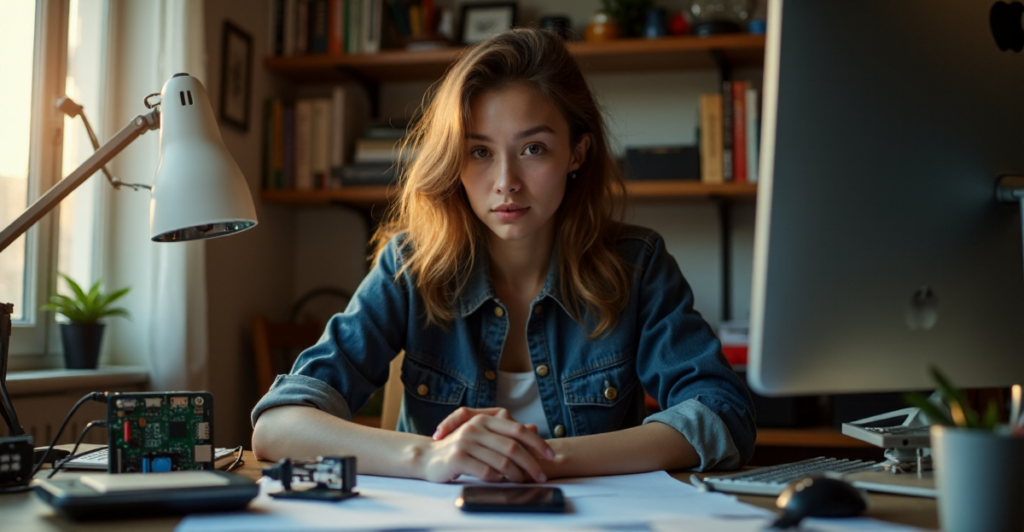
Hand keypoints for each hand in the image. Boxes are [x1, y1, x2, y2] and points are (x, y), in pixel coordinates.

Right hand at [418, 411, 553, 483]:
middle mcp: (476, 427)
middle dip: (531, 463)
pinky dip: (498, 480)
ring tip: (523, 481)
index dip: (537, 443)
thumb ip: (507, 432)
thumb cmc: (460, 447)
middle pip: (513, 447)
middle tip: (541, 475)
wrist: (428, 457)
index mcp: (485, 419)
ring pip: (502, 461)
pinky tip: (501, 482)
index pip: (518, 430)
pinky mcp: (458, 458)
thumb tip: (534, 427)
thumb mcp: (484, 435)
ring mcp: (466, 442)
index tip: (551, 455)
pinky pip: (486, 472)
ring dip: (516, 475)